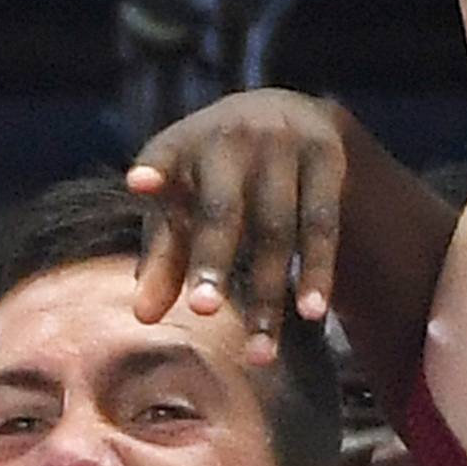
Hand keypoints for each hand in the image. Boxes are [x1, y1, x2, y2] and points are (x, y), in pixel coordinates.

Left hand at [120, 88, 355, 356]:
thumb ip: (163, 258)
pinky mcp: (326, 155)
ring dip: (269, 292)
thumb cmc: (215, 178)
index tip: (139, 184)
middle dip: (212, 261)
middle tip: (202, 311)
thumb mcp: (185, 206)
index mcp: (182, 144)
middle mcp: (231, 136)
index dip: (154, 169)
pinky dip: (317, 270)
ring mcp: (282, 142)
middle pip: (222, 209)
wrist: (288, 113)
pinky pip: (322, 223)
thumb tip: (142, 318)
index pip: (162, 156)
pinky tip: (311, 313)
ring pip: (276, 228)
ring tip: (260, 352)